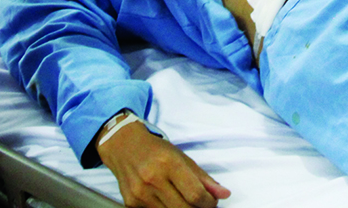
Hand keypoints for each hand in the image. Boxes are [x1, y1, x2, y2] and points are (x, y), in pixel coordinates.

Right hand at [100, 119, 229, 207]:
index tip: (212, 202)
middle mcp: (152, 179)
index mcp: (169, 163)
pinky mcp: (130, 203)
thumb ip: (204, 178)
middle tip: (201, 204)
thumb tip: (224, 194)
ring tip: (185, 201)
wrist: (123, 146)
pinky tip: (169, 201)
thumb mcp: (182, 157)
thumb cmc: (155, 150)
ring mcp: (139, 193)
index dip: (209, 203)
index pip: (195, 194)